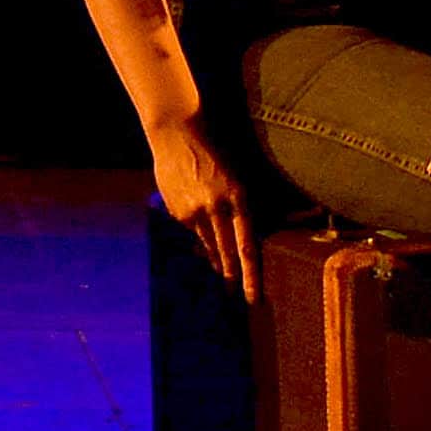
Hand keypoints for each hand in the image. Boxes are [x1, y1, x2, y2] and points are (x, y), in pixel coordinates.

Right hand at [143, 115, 254, 295]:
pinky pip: (191, 230)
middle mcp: (217, 208)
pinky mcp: (177, 211)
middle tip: (235, 294)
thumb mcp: (235, 179)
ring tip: (219, 271)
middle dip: (232, 277)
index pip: (247, 248)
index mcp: (238, 199)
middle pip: (227, 254)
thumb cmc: (214, 153)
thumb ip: (238, 210)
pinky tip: (197, 221)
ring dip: (215, 259)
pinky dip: (198, 233)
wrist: (177, 133)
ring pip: (208, 246)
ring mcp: (194, 211)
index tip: (253, 297)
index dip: (251, 276)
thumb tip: (239, 242)